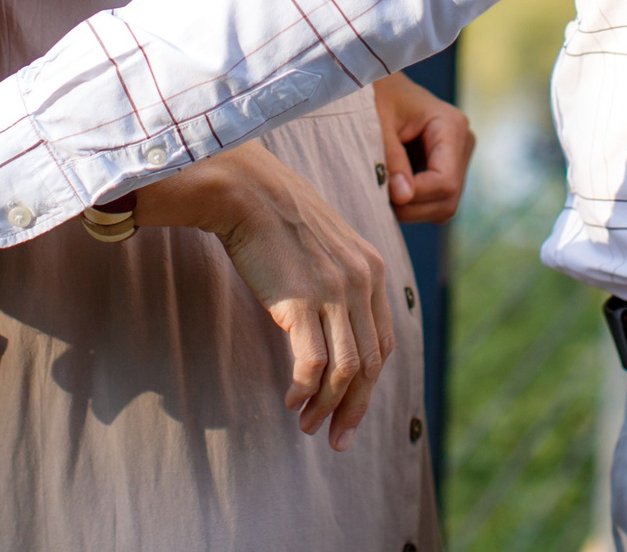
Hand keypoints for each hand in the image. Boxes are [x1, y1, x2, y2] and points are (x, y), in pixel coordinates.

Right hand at [133, 143, 396, 450]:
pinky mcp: (301, 302)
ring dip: (327, 406)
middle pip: (370, 364)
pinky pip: (313, 364)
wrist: (244, 189)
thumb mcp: (326, 242)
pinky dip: (305, 389)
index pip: (382, 343)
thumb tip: (332, 321)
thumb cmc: (274, 214)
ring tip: (308, 425)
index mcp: (371, 269)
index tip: (351, 410)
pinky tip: (291, 400)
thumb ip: (340, 276)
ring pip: (345, 371)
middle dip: (355, 408)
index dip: (369, 384)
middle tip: (337, 437)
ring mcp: (333, 293)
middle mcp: (362, 282)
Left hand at [373, 72, 473, 223]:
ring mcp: (458, 158)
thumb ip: (391, 158)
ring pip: (444, 206)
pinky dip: (413, 204)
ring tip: (383, 191)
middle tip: (377, 196)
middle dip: (412, 206)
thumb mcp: (378, 123)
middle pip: (448, 198)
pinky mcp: (448, 168)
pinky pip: (436, 201)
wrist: (379, 81)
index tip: (385, 194)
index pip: (445, 180)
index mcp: (451, 125)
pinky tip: (392, 188)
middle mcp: (462, 142)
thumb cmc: (377, 95)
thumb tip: (403, 197)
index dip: (416, 195)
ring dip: (412, 208)